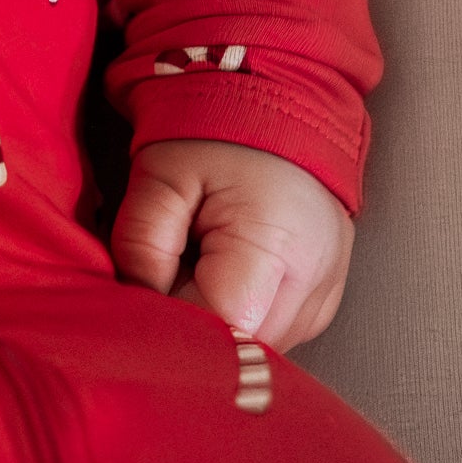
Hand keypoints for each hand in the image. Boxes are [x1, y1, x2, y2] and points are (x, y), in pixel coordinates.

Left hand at [110, 137, 352, 351]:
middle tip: (160, 281)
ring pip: (252, 350)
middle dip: (188, 330)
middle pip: (238, 349)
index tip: (136, 306)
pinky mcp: (320, 304)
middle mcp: (314, 284)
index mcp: (278, 248)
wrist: (277, 112)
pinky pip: (269, 335)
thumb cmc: (220, 137)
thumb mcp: (162, 174)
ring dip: (212, 325)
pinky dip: (235, 319)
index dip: (169, 327)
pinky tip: (216, 279)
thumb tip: (136, 302)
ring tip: (192, 269)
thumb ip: (140, 240)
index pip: (217, 330)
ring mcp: (325, 298)